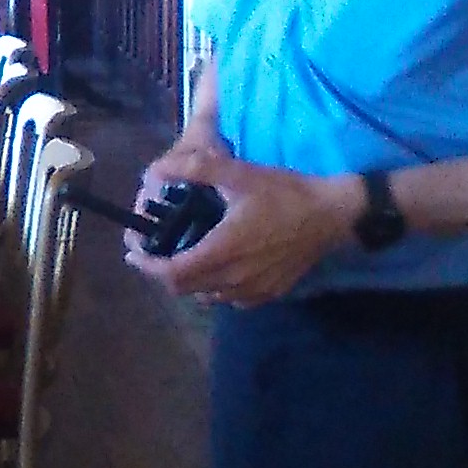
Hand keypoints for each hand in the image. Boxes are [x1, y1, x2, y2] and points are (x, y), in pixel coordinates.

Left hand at [125, 145, 362, 305]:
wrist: (332, 215)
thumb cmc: (285, 193)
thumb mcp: (240, 173)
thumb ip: (197, 169)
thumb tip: (158, 168)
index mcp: (222, 251)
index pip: (172, 273)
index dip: (148, 265)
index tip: (135, 251)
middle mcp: (234, 278)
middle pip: (184, 288)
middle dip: (162, 271)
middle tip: (154, 250)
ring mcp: (252, 291)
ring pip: (206, 296)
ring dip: (189, 280)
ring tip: (183, 256)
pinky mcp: (269, 294)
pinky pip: (229, 299)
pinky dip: (214, 287)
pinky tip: (218, 266)